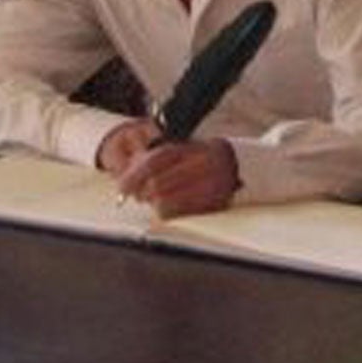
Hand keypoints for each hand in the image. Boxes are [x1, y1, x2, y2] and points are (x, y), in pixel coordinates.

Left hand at [106, 125, 240, 217]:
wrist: (239, 166)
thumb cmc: (201, 158)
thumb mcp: (183, 149)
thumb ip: (158, 158)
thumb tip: (127, 178)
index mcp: (194, 148)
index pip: (157, 160)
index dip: (135, 174)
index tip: (122, 187)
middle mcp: (204, 166)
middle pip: (157, 183)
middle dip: (142, 192)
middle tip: (138, 194)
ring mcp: (210, 186)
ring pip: (164, 202)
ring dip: (154, 203)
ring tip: (157, 198)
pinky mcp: (213, 204)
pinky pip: (178, 214)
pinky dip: (167, 211)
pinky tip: (169, 205)